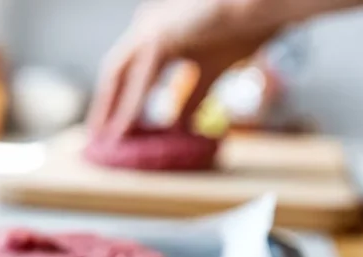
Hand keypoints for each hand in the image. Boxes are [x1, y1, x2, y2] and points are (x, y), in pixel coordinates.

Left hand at [87, 0, 280, 137]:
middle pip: (116, 69)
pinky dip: (130, 108)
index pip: (129, 66)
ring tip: (106, 136)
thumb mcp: (211, 70)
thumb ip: (192, 96)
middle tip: (98, 134)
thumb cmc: (245, 29)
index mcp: (158, 28)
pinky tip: (125, 129)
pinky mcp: (159, 38)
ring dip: (111, 108)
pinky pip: (139, 82)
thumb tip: (181, 126)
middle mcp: (148, 24)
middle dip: (106, 102)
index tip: (115, 122)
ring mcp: (151, 27)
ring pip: (120, 74)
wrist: (264, 6)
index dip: (120, 95)